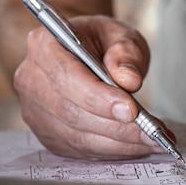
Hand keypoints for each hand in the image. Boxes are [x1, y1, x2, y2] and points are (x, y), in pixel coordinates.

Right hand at [14, 15, 167, 159]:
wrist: (87, 51)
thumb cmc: (102, 41)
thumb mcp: (121, 35)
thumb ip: (126, 53)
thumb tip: (129, 80)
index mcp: (45, 44)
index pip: (67, 77)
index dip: (98, 97)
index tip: (131, 109)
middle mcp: (32, 79)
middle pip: (71, 112)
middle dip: (116, 126)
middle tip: (152, 130)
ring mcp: (35, 110)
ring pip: (77, 136)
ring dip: (119, 143)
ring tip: (153, 139)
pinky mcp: (47, 133)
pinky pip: (80, 149)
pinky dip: (113, 150)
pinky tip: (138, 144)